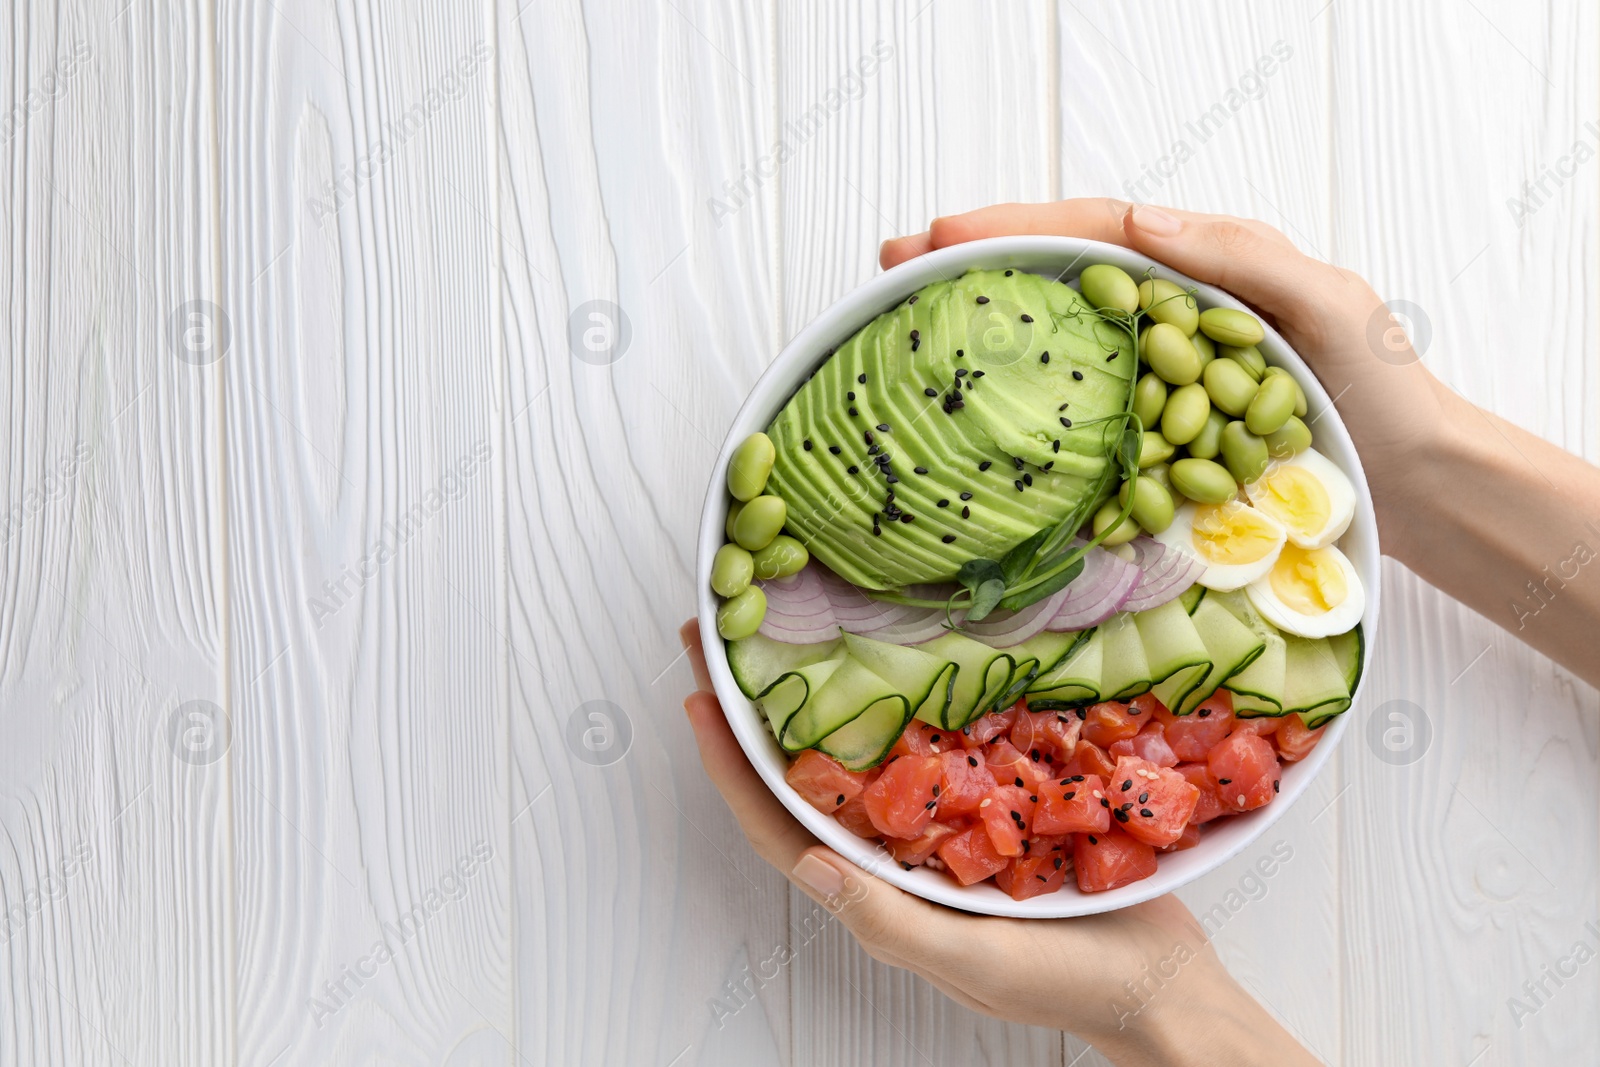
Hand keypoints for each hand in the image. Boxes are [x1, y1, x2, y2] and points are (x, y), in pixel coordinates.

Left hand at [678, 619, 1318, 1065]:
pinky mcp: (990, 800)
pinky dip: (905, 698)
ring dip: (819, 693)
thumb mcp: (975, 960)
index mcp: (876, 888)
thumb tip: (806, 864)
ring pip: (861, 750)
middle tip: (721, 637)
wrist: (1160, 979)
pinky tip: (899, 653)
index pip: (779, 824)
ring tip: (788, 632)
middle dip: (757, 710)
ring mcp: (940, 825)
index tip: (699, 697)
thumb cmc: (1069, 982)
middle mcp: (895, 851)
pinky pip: (933, 743)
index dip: (731, 765)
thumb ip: (891, 919)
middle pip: (804, 774)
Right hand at [881, 199, 1450, 544]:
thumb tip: (1138, 223)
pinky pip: (1072, 411)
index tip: (940, 233)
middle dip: (968, 264)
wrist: (1410, 480)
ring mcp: (1149, 376)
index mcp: (1195, 267)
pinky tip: (968, 406)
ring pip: (1050, 338)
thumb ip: (1240, 259)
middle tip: (890, 263)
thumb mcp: (1327, 302)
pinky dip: (1015, 400)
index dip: (1011, 228)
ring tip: (903, 319)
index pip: (1089, 233)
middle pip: (1051, 277)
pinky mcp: (1147, 434)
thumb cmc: (1380, 386)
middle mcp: (1161, 315)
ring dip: (977, 325)